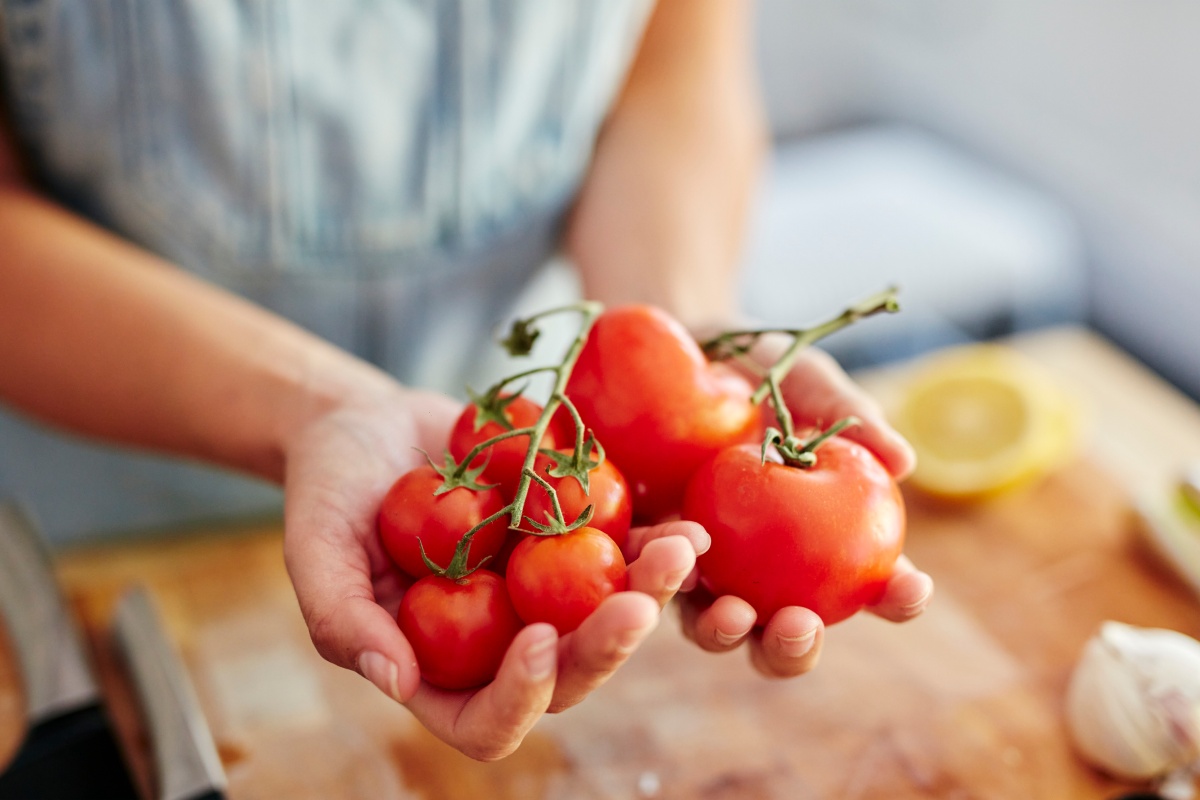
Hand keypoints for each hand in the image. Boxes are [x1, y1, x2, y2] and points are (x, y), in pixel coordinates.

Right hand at [280, 379, 704, 759]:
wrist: (367, 425)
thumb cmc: (328, 492)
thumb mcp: (316, 551)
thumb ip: (343, 620)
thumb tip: (397, 682)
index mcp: (440, 671)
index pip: (487, 722)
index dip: (518, 697)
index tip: (537, 640)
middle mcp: (500, 644)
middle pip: (568, 675)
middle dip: (607, 647)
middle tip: (637, 605)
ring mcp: (542, 596)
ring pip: (609, 618)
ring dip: (651, 593)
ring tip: (681, 551)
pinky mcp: (570, 543)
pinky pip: (622, 553)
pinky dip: (655, 541)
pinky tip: (685, 521)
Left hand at [677, 346, 933, 677]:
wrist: (675, 345)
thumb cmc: (757, 368)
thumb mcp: (803, 380)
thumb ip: (850, 416)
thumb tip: (904, 462)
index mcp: (820, 539)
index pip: (870, 585)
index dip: (896, 597)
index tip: (910, 588)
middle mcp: (762, 571)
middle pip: (784, 635)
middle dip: (794, 648)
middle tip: (799, 625)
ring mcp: (701, 568)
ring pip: (714, 628)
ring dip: (726, 633)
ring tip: (731, 613)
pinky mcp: (644, 551)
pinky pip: (651, 578)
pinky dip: (663, 578)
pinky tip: (675, 559)